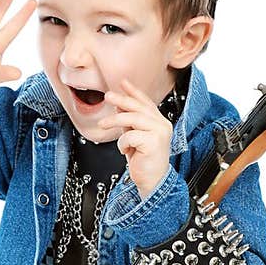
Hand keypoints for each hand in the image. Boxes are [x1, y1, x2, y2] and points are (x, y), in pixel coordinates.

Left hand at [100, 79, 172, 199]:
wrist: (152, 182)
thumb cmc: (143, 161)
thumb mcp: (134, 137)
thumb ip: (130, 122)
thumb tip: (119, 106)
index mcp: (159, 122)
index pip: (146, 102)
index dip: (134, 92)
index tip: (122, 82)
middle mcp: (162, 124)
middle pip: (139, 107)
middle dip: (121, 100)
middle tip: (107, 96)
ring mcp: (160, 132)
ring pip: (133, 118)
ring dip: (115, 120)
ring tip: (102, 125)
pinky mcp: (154, 142)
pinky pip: (131, 135)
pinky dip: (123, 143)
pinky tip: (126, 152)